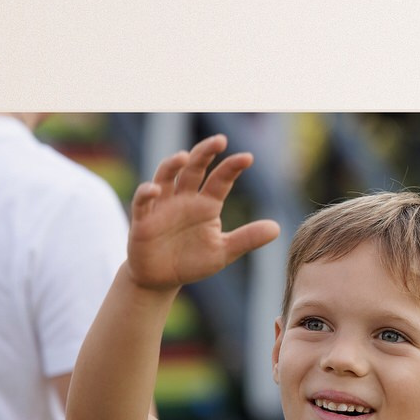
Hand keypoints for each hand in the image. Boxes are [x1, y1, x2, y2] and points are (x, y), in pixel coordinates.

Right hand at [125, 136, 279, 292]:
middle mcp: (184, 198)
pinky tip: (154, 188)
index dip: (232, 168)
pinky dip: (146, 193)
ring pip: (166, 176)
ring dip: (173, 165)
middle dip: (205, 153)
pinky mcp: (143, 218)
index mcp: (206, 204)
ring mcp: (162, 205)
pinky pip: (143, 201)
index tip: (248, 158)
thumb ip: (247, 239)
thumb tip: (277, 228)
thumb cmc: (192, 261)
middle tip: (220, 140)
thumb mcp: (223, 252)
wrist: (161, 278)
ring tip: (184, 157)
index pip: (221, 180)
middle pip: (193, 168)